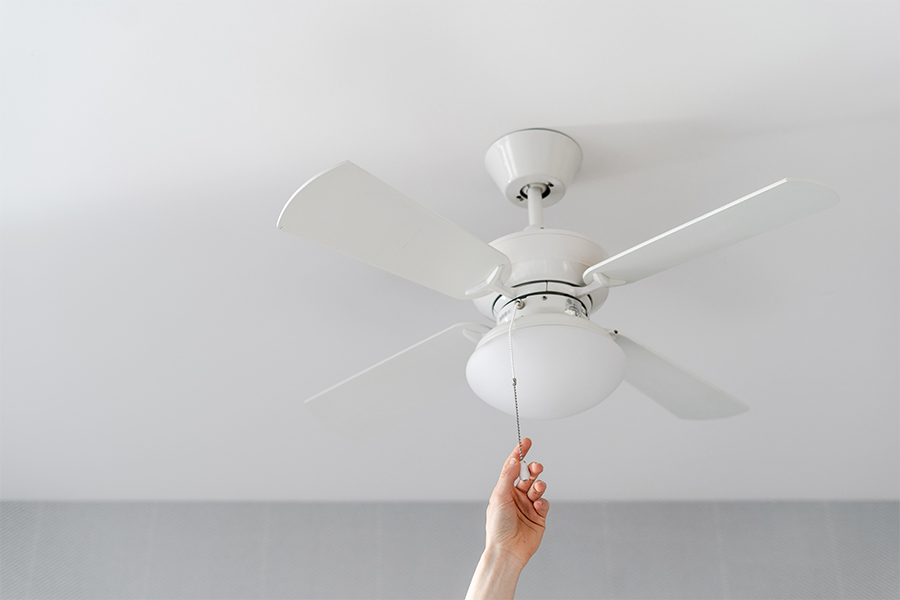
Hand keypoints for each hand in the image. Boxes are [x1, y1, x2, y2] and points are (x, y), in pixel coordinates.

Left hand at [484, 438, 548, 569]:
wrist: (507, 551)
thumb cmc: (498, 526)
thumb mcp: (500, 497)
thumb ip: (508, 477)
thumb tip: (515, 459)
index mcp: (504, 490)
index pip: (513, 467)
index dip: (520, 453)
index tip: (526, 441)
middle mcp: (517, 496)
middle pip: (528, 476)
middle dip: (534, 469)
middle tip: (536, 466)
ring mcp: (528, 506)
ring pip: (538, 488)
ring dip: (539, 485)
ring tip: (536, 489)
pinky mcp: (539, 516)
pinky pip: (544, 503)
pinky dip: (543, 501)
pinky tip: (538, 505)